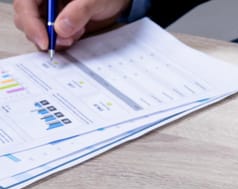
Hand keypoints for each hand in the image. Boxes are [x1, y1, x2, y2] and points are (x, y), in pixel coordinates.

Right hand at [13, 0, 130, 50]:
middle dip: (42, 34)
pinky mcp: (58, 21)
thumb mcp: (96, 0)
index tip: (44, 41)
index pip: (25, 4)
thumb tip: (61, 30)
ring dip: (54, 38)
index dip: (30, 23)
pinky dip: (62, 40)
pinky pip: (51, 34)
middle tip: (64, 42)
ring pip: (38, 28)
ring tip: (76, 34)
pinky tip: (77, 34)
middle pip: (26, 17)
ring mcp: (50, 9)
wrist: (119, 1)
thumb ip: (79, 12)